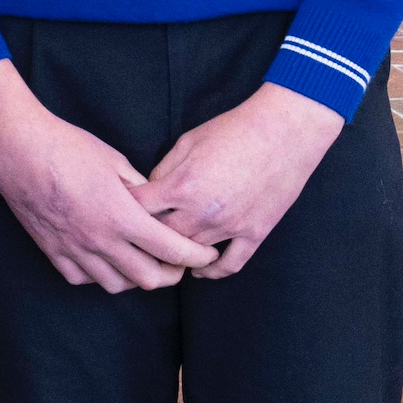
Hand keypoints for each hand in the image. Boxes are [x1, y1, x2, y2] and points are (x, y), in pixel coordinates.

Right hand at [0, 60, 218, 291]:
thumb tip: (156, 202)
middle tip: (177, 261)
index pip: (172, 251)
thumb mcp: (113, 159)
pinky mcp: (51, 250)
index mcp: (121, 216)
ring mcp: (74, 249)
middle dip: (172, 274)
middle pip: (149, 279)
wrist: (16, 148)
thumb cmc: (66, 146)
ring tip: (140, 261)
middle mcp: (100, 240)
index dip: (197, 256)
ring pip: (116, 285)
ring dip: (135, 277)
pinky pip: (82, 279)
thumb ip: (140, 188)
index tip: (206, 254)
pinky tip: (102, 259)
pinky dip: (98, 274)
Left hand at [132, 83, 343, 276]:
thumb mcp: (187, 142)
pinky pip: (230, 264)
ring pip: (193, 253)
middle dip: (148, 235)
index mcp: (182, 186)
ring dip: (178, 253)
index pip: (139, 209)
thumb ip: (164, 170)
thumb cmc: (232, 131)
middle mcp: (203, 212)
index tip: (120, 209)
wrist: (282, 133)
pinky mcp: (255, 234)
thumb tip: (151, 191)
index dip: (125, 208)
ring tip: (165, 252)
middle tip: (140, 235)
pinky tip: (200, 270)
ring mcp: (230, 227)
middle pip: (162, 237)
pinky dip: (213, 271)